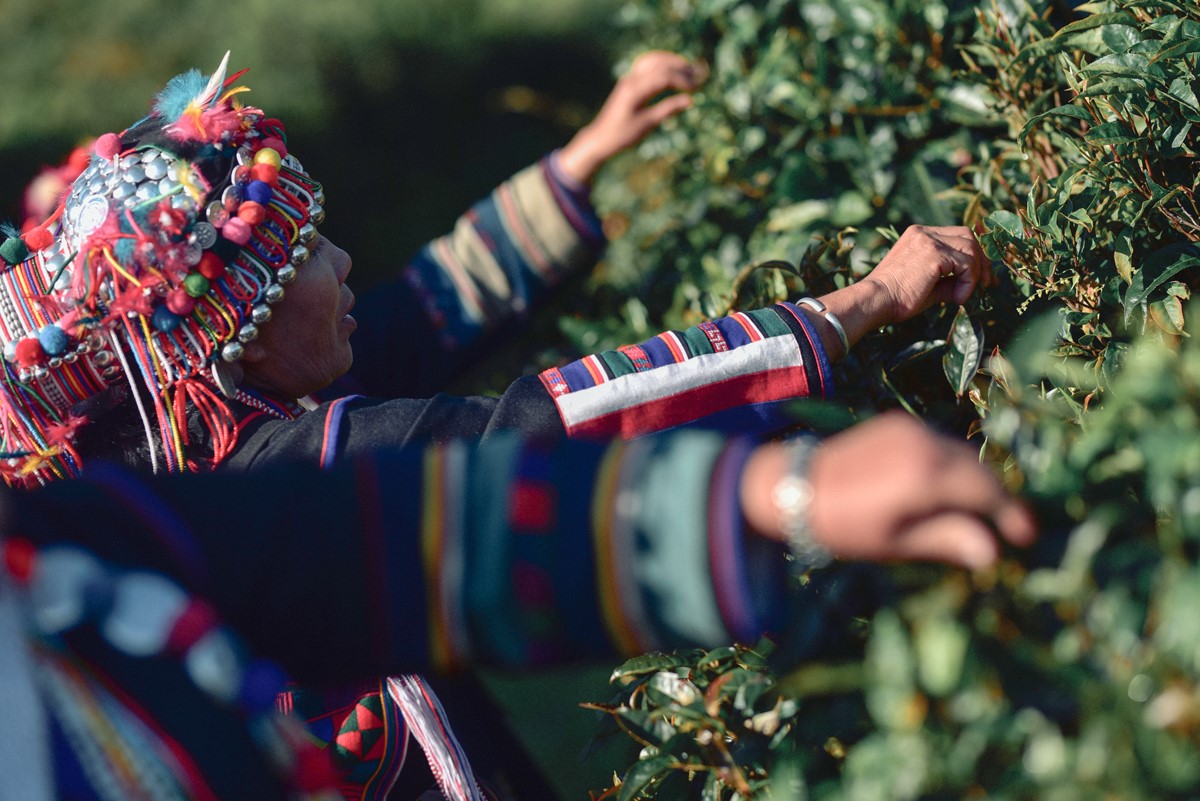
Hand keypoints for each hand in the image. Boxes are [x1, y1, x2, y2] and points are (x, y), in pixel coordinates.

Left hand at [557, 51, 704, 184]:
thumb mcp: (647, 124)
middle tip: (699, 75)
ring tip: (689, 68)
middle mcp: (631, 80)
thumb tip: (690, 100)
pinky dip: (661, 63)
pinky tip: (672, 68)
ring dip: (671, 61)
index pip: (664, 77)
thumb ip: (668, 109)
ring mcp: (629, 78)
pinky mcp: (629, 81)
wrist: (601, 138)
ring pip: (653, 60)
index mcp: (636, 90)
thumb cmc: (623, 135)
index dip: (682, 80)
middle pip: (660, 64)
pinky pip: (647, 64)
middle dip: (681, 68)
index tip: (696, 88)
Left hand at [742, 413, 1034, 569]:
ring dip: (975, 479)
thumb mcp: (894, 542)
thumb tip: (992, 552)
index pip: (987, 491)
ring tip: (979, 513)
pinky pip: (939, 442)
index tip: (1026, 537)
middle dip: (996, 497)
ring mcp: (909, 427)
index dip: (1011, 514)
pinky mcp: (896, 422)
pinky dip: (952, 464)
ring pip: (961, 452)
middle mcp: (924, 442)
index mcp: (926, 475)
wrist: (791, 484)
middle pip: (979, 469)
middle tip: (1009, 528)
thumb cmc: (841, 523)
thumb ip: (945, 540)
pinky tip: (946, 489)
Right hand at [809, 226, 991, 360]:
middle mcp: (924, 232)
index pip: (958, 235)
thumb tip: (974, 284)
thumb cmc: (895, 299)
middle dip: (982, 260)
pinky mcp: (934, 254)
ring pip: (971, 248)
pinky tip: (957, 299)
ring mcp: (929, 240)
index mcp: (919, 235)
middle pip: (968, 236)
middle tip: (987, 285)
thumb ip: (950, 279)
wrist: (875, 301)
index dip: (974, 255)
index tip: (982, 279)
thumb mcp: (929, 285)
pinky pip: (966, 264)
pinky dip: (968, 283)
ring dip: (976, 273)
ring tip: (966, 295)